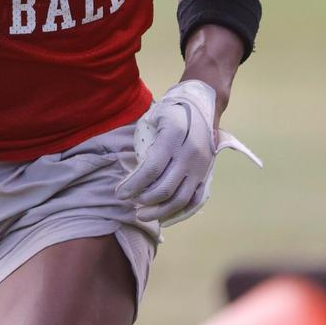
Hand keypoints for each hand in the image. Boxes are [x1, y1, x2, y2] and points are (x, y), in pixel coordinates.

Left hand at [116, 79, 261, 225]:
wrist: (203, 107)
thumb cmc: (172, 112)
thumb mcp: (154, 117)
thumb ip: (145, 141)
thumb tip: (133, 169)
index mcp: (174, 137)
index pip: (151, 169)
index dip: (133, 184)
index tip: (119, 193)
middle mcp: (190, 154)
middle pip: (165, 187)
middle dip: (143, 199)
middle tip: (128, 202)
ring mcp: (201, 167)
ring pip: (181, 198)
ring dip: (159, 210)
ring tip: (141, 214)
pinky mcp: (206, 174)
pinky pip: (195, 200)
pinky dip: (179, 212)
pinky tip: (163, 217)